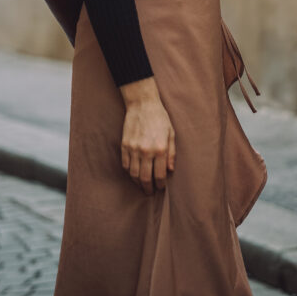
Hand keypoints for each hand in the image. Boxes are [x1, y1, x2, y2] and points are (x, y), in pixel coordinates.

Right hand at [119, 77, 175, 195]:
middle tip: (150, 192)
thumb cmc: (160, 117)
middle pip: (145, 178)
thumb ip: (171, 153)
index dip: (160, 184)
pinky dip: (129, 172)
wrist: (142, 104)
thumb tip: (170, 170)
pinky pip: (125, 164)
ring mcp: (133, 148)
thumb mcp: (171, 133)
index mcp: (160, 149)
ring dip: (138, 183)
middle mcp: (146, 151)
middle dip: (148, 188)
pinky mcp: (124, 145)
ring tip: (142, 185)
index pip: (160, 175)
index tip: (161, 187)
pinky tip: (134, 174)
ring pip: (134, 174)